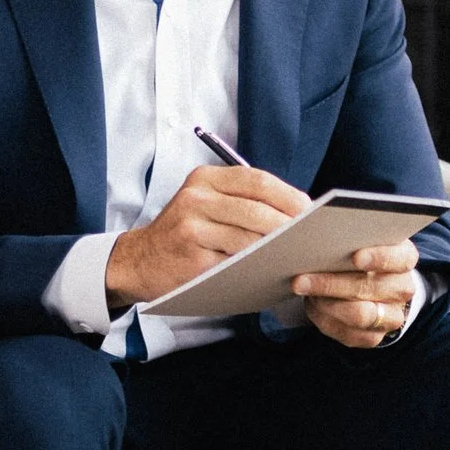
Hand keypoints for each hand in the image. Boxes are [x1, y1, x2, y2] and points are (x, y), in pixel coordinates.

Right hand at [107, 164, 309, 307]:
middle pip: (256, 209)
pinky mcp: (192, 258)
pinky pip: (234, 262)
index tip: (310, 210)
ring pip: (248, 237)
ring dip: (276, 249)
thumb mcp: (205, 203)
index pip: (257, 181)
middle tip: (309, 238)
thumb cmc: (185, 232)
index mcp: (205, 179)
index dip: (288, 196)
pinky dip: (256, 267)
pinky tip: (270, 270)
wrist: (139, 260)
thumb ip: (242, 201)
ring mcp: (192, 227)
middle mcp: (196, 198)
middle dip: (288, 225)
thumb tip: (295, 212)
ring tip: (296, 254)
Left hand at [293, 242, 420, 349]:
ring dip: (325, 303)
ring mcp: (391, 316)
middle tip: (301, 279)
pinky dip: (324, 319)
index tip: (356, 257)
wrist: (368, 282)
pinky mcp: (373, 337)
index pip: (399, 258)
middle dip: (332, 284)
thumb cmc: (358, 253)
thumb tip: (318, 236)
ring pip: (359, 315)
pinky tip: (311, 305)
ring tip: (302, 290)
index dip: (379, 258)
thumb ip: (348, 237)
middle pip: (370, 288)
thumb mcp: (360, 239)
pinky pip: (348, 334)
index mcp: (404, 258)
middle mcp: (403, 289)